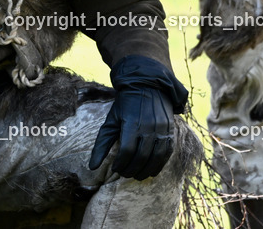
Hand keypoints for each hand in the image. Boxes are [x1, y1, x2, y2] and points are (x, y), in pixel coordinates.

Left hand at [88, 55, 187, 179]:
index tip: (115, 169)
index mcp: (131, 123)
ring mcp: (161, 130)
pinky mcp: (170, 131)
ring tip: (136, 175)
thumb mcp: (111, 120)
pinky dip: (159, 165)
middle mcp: (148, 127)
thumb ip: (102, 144)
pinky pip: (167, 153)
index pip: (127, 151)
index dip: (120, 163)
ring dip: (146, 170)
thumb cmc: (125, 105)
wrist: (147, 87)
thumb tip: (91, 167)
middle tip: (124, 174)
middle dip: (131, 169)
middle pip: (141, 156)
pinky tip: (151, 171)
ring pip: (155, 158)